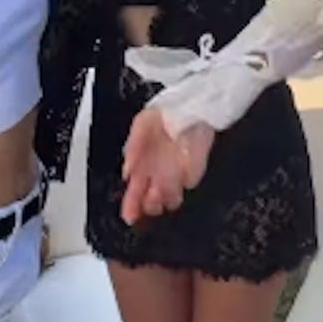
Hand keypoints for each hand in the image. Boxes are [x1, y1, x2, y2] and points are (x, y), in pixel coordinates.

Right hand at [120, 107, 213, 223]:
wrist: (188, 105)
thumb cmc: (163, 115)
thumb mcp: (141, 125)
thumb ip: (133, 147)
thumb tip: (127, 170)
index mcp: (142, 167)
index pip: (134, 195)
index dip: (131, 208)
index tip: (130, 217)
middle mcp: (158, 175)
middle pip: (152, 202)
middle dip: (151, 205)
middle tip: (150, 201)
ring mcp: (177, 175)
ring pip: (170, 198)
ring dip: (166, 197)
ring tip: (162, 190)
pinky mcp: (195, 170)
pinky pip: (190, 182)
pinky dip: (185, 182)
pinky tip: (180, 177)